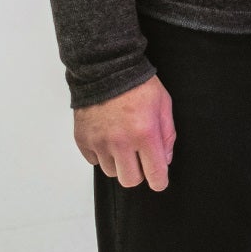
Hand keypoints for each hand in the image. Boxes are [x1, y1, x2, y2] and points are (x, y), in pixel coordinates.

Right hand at [75, 75, 174, 190]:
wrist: (106, 69)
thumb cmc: (138, 84)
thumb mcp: (164, 104)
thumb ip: (167, 135)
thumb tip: (164, 160)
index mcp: (145, 133)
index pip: (154, 173)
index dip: (159, 182)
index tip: (159, 182)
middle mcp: (120, 142)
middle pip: (129, 180)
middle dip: (138, 173)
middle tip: (140, 158)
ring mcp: (99, 142)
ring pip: (111, 172)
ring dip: (119, 163)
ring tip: (123, 141)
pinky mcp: (83, 140)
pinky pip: (94, 161)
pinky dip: (102, 154)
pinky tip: (108, 136)